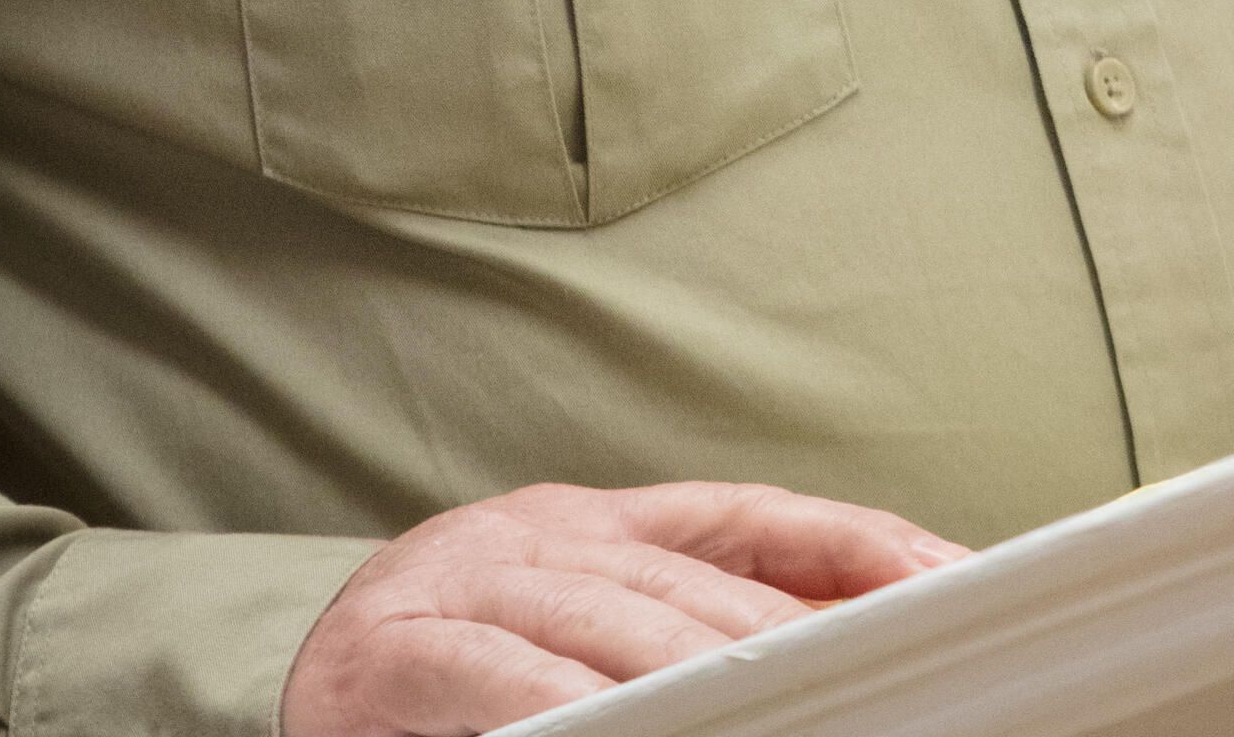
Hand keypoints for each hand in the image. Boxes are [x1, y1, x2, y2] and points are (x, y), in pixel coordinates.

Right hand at [279, 477, 969, 735]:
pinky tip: (619, 730)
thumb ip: (694, 624)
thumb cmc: (458, 668)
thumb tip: (830, 648)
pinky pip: (505, 676)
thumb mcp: (589, 628)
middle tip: (874, 674)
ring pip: (612, 618)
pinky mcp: (401, 649)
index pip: (754, 518)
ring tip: (778, 701)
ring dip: (698, 669)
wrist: (284, 673)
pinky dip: (569, 707)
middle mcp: (544, 531)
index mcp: (600, 521)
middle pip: (696, 576)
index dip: (854, 544)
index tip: (949, 575)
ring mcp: (471, 579)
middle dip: (793, 632)